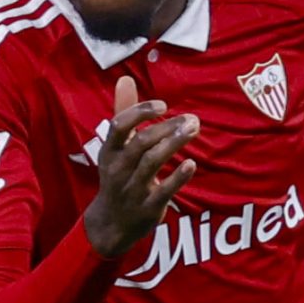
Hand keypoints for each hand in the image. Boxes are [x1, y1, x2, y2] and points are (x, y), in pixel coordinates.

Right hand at [80, 75, 198, 256]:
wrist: (111, 222)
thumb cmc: (118, 175)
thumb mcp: (115, 147)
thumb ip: (123, 112)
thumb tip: (125, 79)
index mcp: (110, 150)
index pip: (120, 125)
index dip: (141, 112)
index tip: (163, 105)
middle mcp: (118, 168)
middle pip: (141, 142)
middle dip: (166, 128)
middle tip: (191, 119)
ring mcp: (132, 188)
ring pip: (152, 162)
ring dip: (173, 144)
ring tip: (193, 130)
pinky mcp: (148, 207)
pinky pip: (163, 191)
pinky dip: (177, 178)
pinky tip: (191, 164)